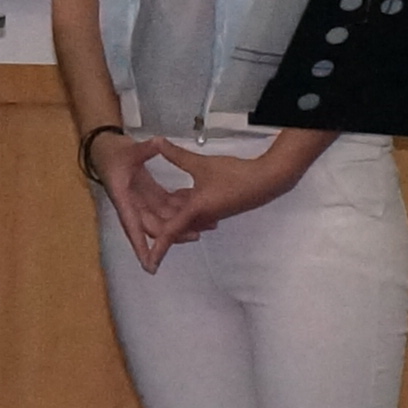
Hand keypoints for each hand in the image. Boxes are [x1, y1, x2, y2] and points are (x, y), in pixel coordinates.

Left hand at [116, 140, 304, 269]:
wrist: (266, 180)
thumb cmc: (235, 176)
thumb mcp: (201, 164)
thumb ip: (177, 155)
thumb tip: (158, 142)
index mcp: (195, 211)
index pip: (170, 233)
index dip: (157, 248)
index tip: (148, 265)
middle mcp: (202, 217)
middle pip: (175, 225)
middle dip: (159, 222)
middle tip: (140, 219)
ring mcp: (211, 214)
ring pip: (185, 216)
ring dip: (172, 211)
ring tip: (152, 204)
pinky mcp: (218, 208)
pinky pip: (195, 210)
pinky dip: (185, 204)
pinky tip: (178, 194)